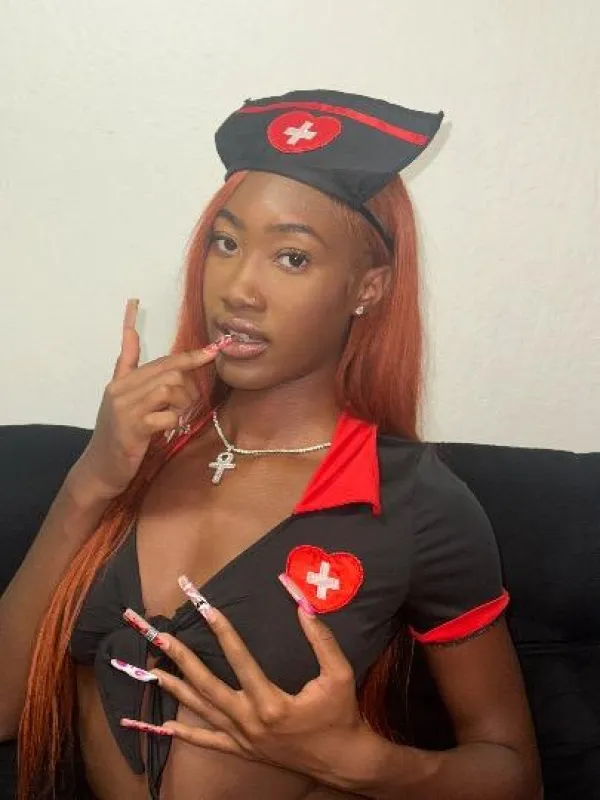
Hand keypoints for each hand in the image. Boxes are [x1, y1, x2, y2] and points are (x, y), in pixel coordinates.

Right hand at [74, 299, 223, 499]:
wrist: (101, 470)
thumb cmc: (119, 436)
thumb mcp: (122, 400)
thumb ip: (128, 369)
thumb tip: (131, 335)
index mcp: (121, 381)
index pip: (141, 351)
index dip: (148, 332)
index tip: (143, 305)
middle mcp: (121, 390)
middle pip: (169, 369)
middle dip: (189, 381)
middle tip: (190, 400)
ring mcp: (125, 408)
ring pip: (170, 388)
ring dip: (183, 403)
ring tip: (177, 417)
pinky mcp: (132, 428)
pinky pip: (167, 415)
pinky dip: (175, 422)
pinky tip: (169, 429)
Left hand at [150, 600, 377, 789]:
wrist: (343, 761)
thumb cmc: (340, 715)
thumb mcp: (339, 674)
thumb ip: (321, 639)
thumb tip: (304, 606)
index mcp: (271, 703)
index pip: (239, 659)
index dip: (221, 630)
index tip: (204, 608)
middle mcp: (250, 721)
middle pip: (207, 685)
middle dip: (181, 658)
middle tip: (160, 637)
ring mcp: (243, 738)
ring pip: (201, 711)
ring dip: (175, 689)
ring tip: (152, 671)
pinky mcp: (244, 750)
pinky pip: (209, 742)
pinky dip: (185, 734)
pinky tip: (163, 726)